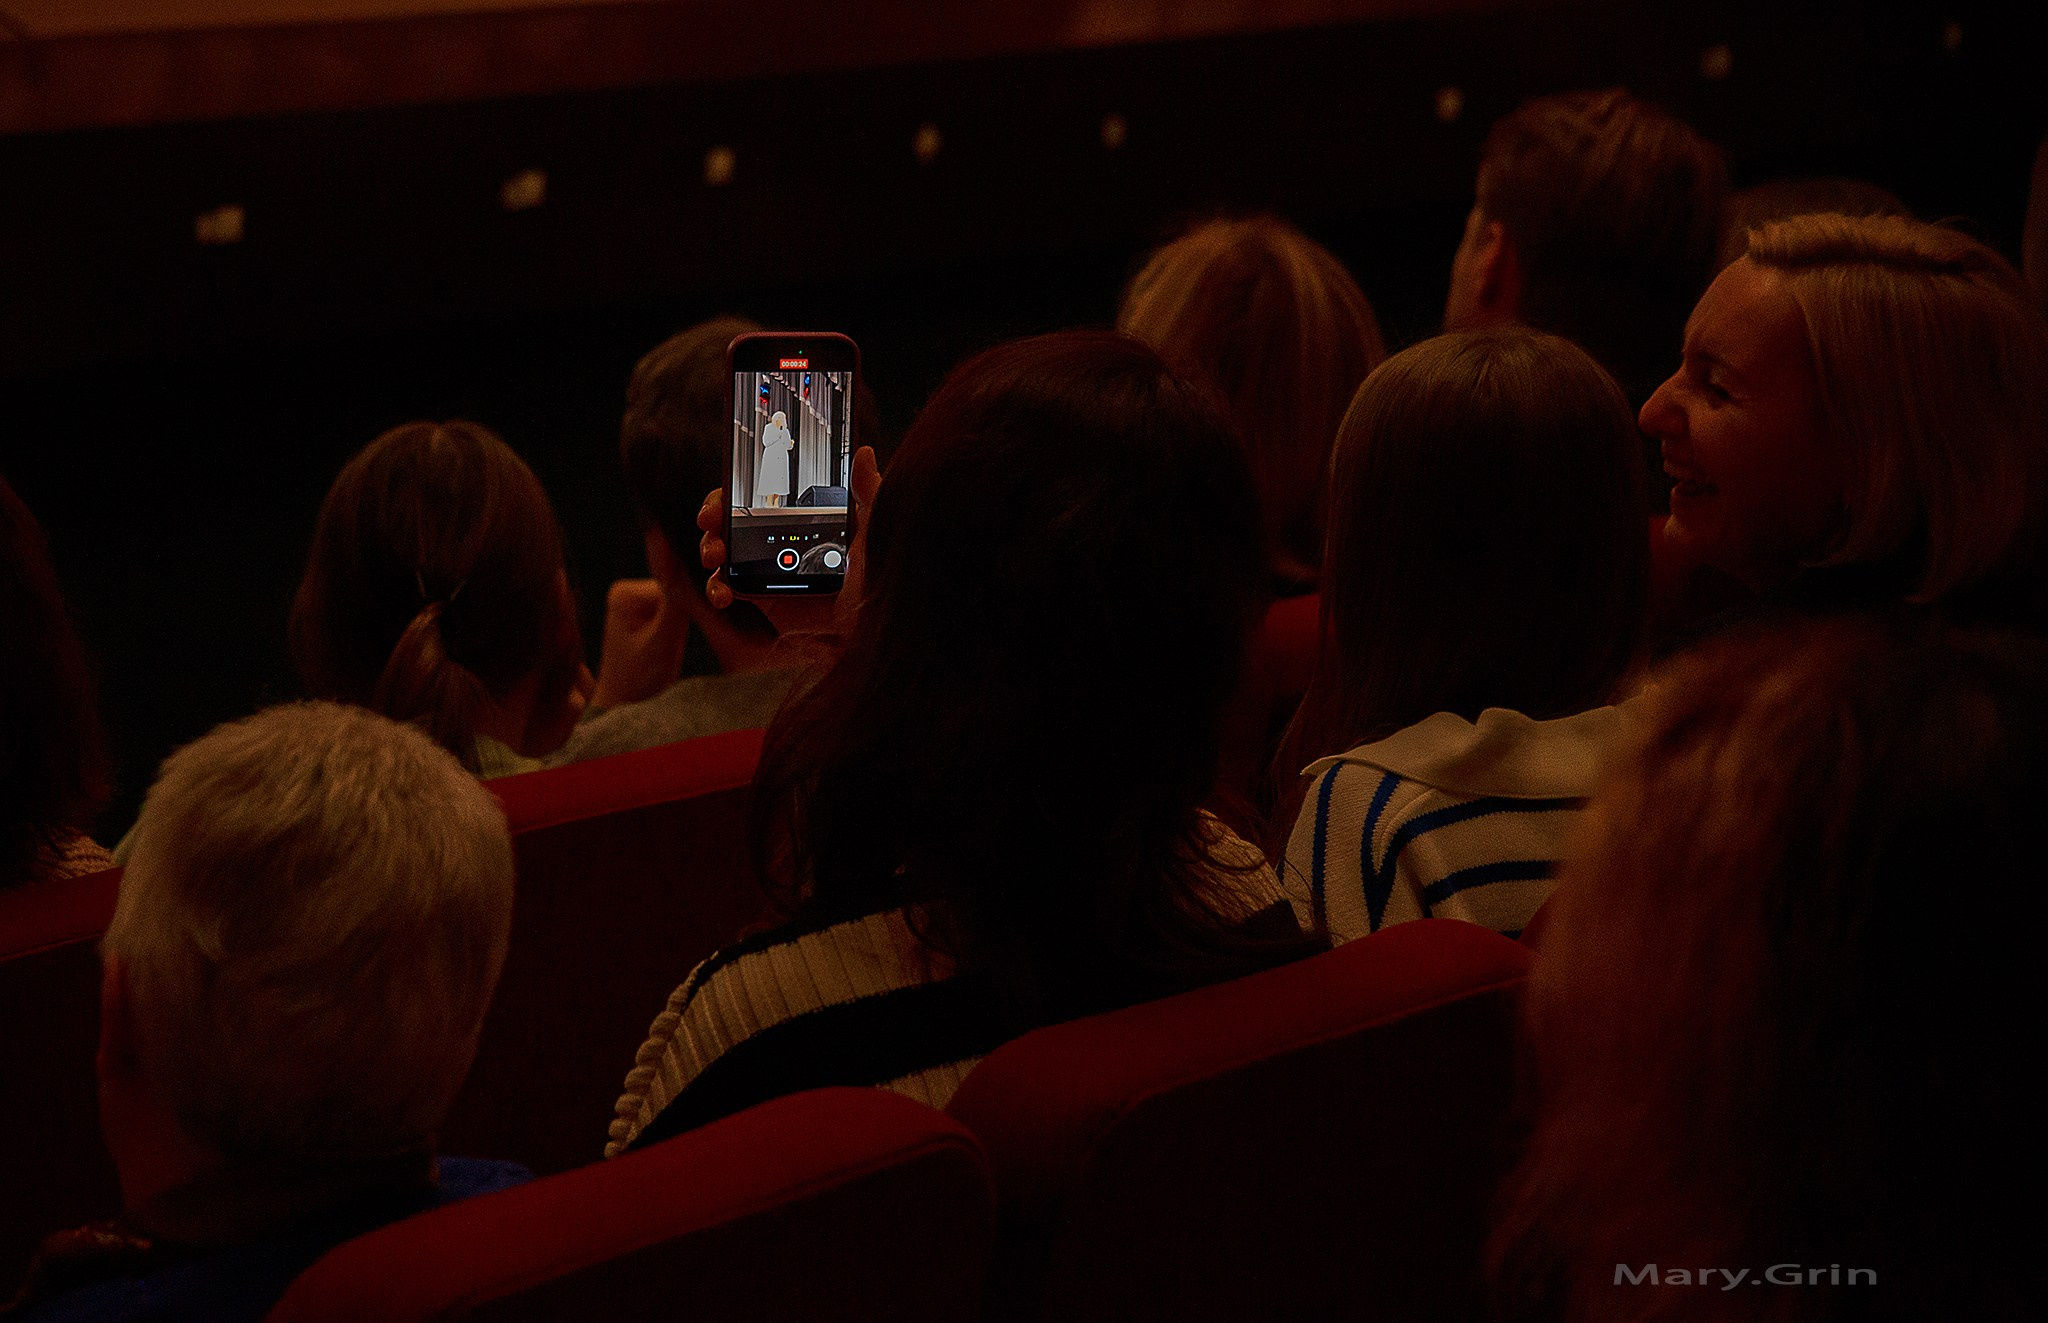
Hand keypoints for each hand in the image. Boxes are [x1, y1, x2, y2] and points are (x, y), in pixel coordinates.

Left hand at [590, 578, 689, 709]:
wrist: (625, 707)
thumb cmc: (638, 681)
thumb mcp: (663, 640)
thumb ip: (675, 598)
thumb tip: (678, 553)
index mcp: (626, 592)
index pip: (677, 582)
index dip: (691, 604)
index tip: (679, 633)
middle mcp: (629, 591)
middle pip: (679, 589)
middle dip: (687, 615)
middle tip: (670, 646)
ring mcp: (638, 603)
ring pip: (682, 601)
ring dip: (685, 624)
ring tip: (668, 648)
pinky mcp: (647, 616)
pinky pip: (677, 612)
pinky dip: (682, 630)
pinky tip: (670, 647)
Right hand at [698, 445, 882, 637]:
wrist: (865, 632)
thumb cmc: (877, 584)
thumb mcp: (874, 535)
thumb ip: (869, 495)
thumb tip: (864, 453)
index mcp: (803, 516)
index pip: (762, 492)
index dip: (737, 487)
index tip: (725, 492)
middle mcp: (781, 537)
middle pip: (733, 516)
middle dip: (713, 514)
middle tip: (709, 521)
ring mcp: (767, 566)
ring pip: (723, 547)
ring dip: (709, 547)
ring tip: (713, 556)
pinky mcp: (760, 595)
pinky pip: (726, 586)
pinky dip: (716, 587)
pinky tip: (722, 594)